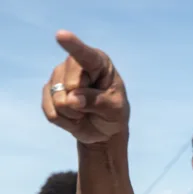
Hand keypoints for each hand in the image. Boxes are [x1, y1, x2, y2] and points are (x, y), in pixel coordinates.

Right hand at [42, 30, 129, 144]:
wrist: (103, 129)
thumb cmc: (113, 113)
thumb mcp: (114, 109)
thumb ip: (97, 102)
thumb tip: (71, 99)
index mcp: (99, 63)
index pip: (85, 54)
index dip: (73, 45)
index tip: (61, 35)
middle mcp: (76, 65)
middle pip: (69, 83)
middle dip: (81, 102)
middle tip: (95, 107)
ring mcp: (59, 76)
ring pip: (58, 99)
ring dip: (73, 114)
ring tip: (84, 112)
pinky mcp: (48, 91)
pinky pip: (51, 111)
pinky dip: (65, 121)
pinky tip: (74, 117)